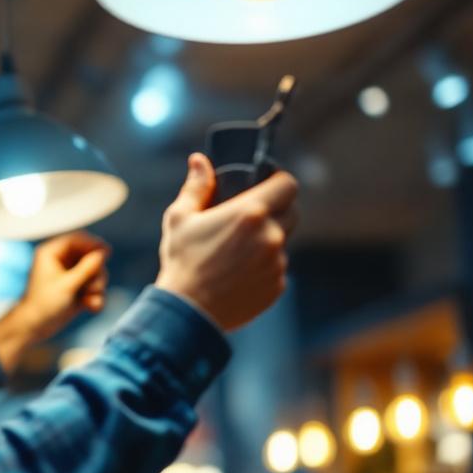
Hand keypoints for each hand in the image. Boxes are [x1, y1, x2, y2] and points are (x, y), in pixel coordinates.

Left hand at [0, 232, 109, 373]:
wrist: (35, 328)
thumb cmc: (43, 304)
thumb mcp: (67, 285)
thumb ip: (86, 268)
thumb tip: (103, 252)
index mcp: (52, 253)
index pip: (76, 239)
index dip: (93, 244)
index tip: (106, 252)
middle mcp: (62, 261)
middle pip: (90, 256)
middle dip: (96, 273)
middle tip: (94, 287)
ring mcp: (71, 276)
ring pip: (95, 273)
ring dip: (97, 286)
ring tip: (90, 299)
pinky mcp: (77, 290)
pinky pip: (93, 287)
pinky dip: (95, 296)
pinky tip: (91, 307)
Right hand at [155, 153, 298, 330]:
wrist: (188, 312)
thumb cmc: (181, 261)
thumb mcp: (180, 218)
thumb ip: (196, 186)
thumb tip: (199, 161)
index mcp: (250, 213)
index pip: (288, 185)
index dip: (280, 181)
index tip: (267, 183)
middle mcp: (271, 236)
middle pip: (292, 212)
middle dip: (276, 209)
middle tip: (251, 216)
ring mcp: (277, 263)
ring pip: (282, 242)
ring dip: (267, 241)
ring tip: (237, 251)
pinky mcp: (277, 286)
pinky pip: (277, 268)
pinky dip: (263, 267)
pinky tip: (238, 273)